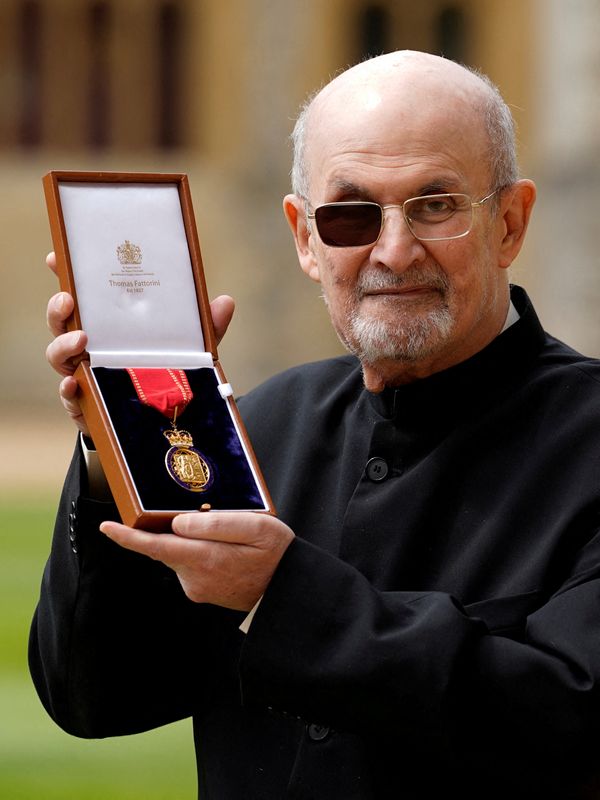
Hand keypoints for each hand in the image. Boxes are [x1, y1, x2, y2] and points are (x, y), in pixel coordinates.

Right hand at [44, 251, 235, 434]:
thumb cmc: (165, 374)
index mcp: (109, 325)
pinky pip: (69, 396)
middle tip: (68, 299)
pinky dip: (68, 390)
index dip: (64, 274)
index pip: (82, 295)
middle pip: (61, 322)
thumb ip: (205, 327)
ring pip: (58, 356)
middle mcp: (89, 346)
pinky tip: (73, 384)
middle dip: (58, 309)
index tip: (56, 257)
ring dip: (63, 346)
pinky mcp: (85, 405)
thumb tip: (226, 301)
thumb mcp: (188, 348)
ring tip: (80, 340)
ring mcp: (83, 374)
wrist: (158, 423)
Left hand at [100, 512, 294, 610]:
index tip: (106, 528)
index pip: (155, 546)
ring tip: (230, 536)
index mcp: (205, 558)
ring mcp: (197, 587)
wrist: (288, 591)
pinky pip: (191, 565)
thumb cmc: (275, 554)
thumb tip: (177, 523)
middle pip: (166, 546)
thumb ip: (215, 524)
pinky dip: (200, 552)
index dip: (127, 538)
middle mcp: (194, 577)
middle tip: (201, 515)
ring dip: (192, 541)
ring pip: (180, 554)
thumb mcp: (255, 526)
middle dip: (170, 528)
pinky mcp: (202, 591)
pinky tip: (227, 550)